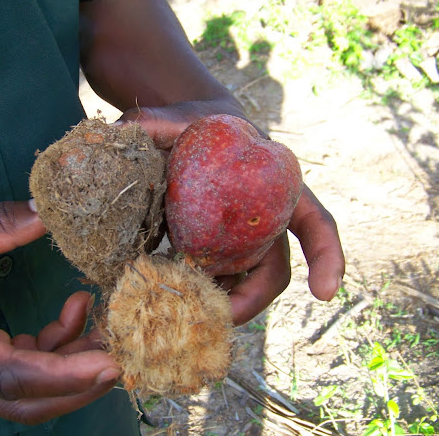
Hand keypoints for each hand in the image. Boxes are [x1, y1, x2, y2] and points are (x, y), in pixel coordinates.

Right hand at [0, 202, 121, 424]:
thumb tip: (50, 213)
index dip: (64, 374)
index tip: (110, 361)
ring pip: (28, 391)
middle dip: (80, 382)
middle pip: (27, 402)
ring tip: (102, 318)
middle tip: (124, 350)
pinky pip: (20, 370)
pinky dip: (53, 350)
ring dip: (72, 363)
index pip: (10, 376)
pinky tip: (72, 313)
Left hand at [118, 103, 345, 325]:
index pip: (314, 221)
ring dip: (221, 304)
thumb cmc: (191, 124)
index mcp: (276, 185)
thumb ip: (149, 124)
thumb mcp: (173, 119)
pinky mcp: (216, 250)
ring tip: (184, 315)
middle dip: (253, 300)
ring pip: (242, 282)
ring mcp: (241, 240)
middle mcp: (265, 219)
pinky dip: (198, 293)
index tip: (326, 294)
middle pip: (275, 270)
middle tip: (222, 319)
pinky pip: (215, 279)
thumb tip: (111, 134)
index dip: (326, 256)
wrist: (185, 135)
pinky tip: (167, 296)